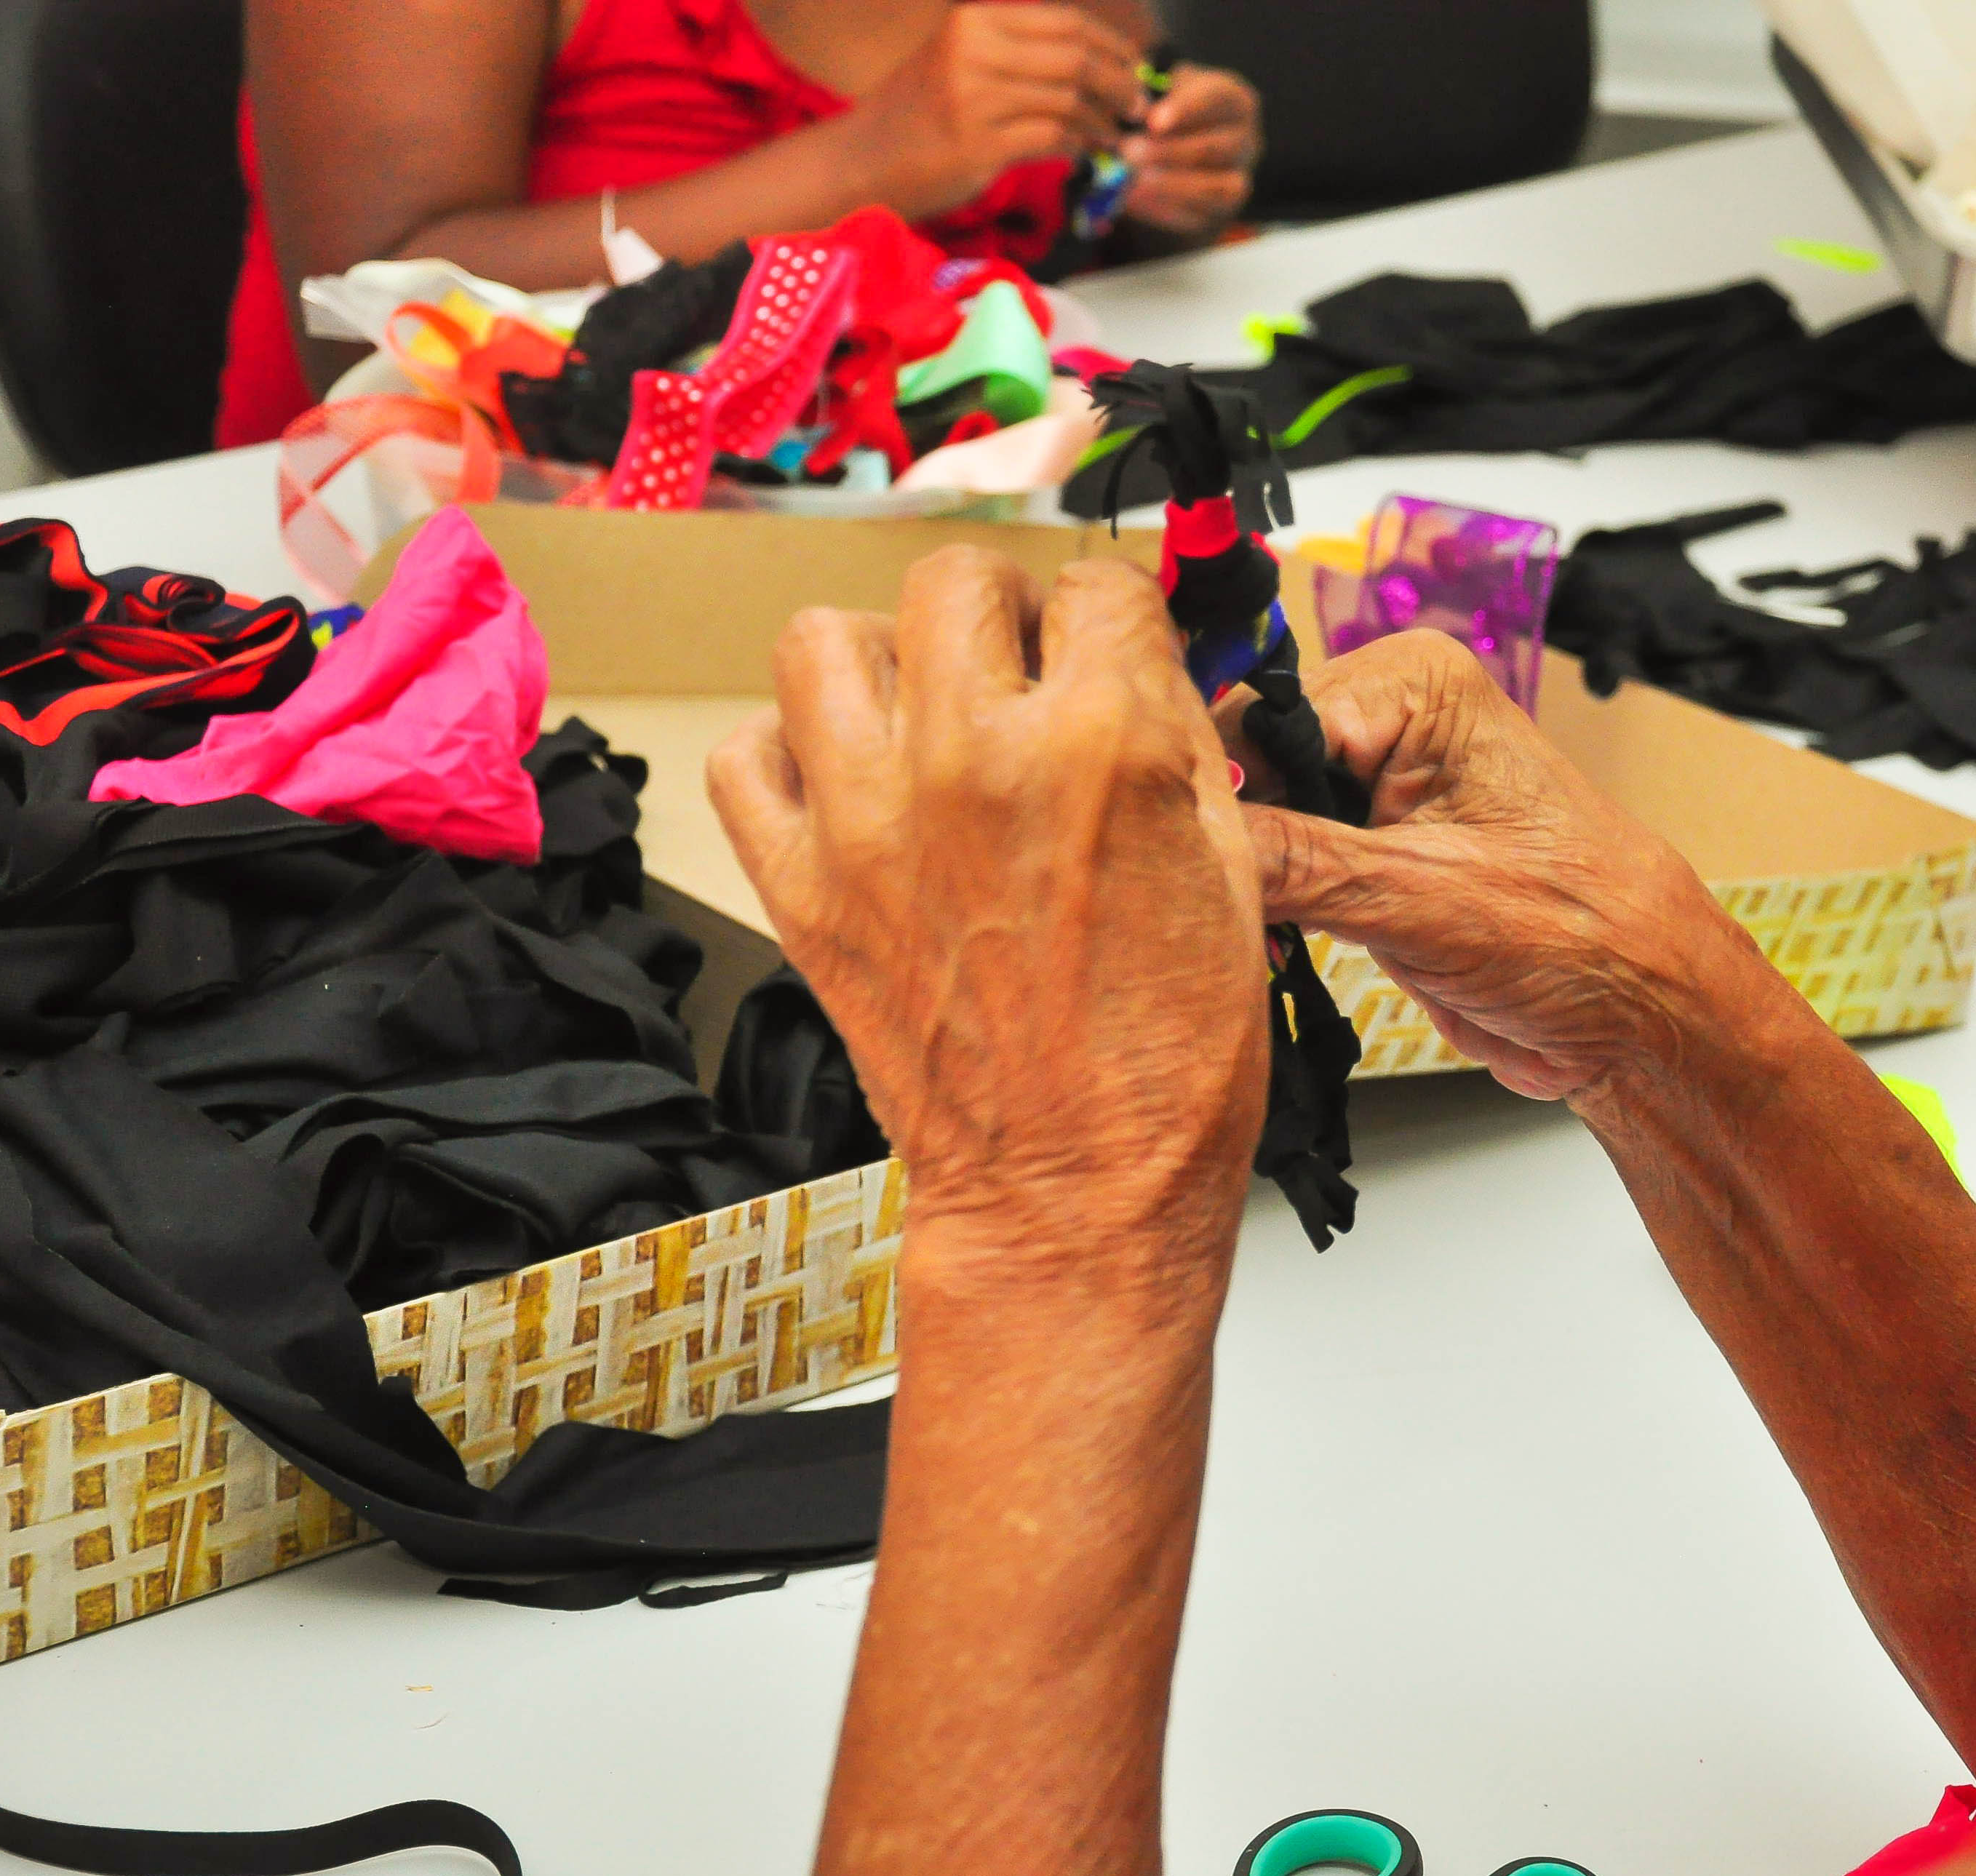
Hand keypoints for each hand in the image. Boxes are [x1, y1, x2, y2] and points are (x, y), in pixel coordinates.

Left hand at [709, 549, 1267, 1261]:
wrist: (1076, 1194)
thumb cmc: (1166, 1066)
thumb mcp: (1229, 869)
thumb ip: (1173, 743)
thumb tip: (1135, 666)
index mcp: (1105, 748)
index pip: (1097, 588)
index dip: (1114, 620)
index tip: (1112, 653)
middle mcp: (975, 763)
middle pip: (955, 582)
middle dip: (1000, 613)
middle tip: (1020, 667)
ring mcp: (871, 822)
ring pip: (824, 638)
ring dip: (881, 659)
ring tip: (920, 712)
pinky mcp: (801, 888)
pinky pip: (745, 757)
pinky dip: (786, 758)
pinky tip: (849, 788)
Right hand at [851, 4, 1150, 219]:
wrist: (864, 160)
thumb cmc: (920, 113)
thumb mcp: (962, 60)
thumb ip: (1017, 51)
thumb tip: (1090, 55)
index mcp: (975, 21)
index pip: (1066, 22)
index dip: (1112, 45)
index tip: (1135, 66)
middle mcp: (974, 51)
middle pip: (1075, 58)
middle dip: (1119, 83)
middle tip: (1138, 105)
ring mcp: (975, 98)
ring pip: (1069, 100)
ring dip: (1102, 120)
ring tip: (1115, 133)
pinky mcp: (979, 145)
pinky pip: (1053, 139)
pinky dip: (1079, 145)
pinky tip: (1086, 151)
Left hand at [1121, 67, 1260, 237]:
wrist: (1180, 146)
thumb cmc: (1170, 109)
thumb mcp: (1163, 87)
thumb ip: (1153, 94)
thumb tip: (1135, 114)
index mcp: (1236, 101)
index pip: (1217, 100)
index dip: (1185, 110)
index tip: (1152, 122)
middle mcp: (1248, 141)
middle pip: (1216, 148)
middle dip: (1169, 152)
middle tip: (1128, 152)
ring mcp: (1240, 178)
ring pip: (1216, 188)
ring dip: (1171, 185)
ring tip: (1132, 179)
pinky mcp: (1223, 211)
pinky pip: (1201, 216)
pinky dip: (1165, 209)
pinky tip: (1134, 199)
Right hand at [1226, 633, 1760, 1101]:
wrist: (1637, 1019)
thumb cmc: (1586, 938)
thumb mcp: (1419, 896)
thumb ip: (1292, 860)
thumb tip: (1190, 840)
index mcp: (1413, 683)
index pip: (1255, 717)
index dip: (1212, 792)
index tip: (1186, 861)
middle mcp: (1389, 718)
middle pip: (1243, 765)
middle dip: (1225, 841)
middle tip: (1212, 913)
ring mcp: (1374, 789)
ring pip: (1251, 821)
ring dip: (1240, 882)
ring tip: (1239, 936)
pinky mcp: (1365, 854)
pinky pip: (1275, 868)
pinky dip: (1261, 910)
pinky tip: (1262, 946)